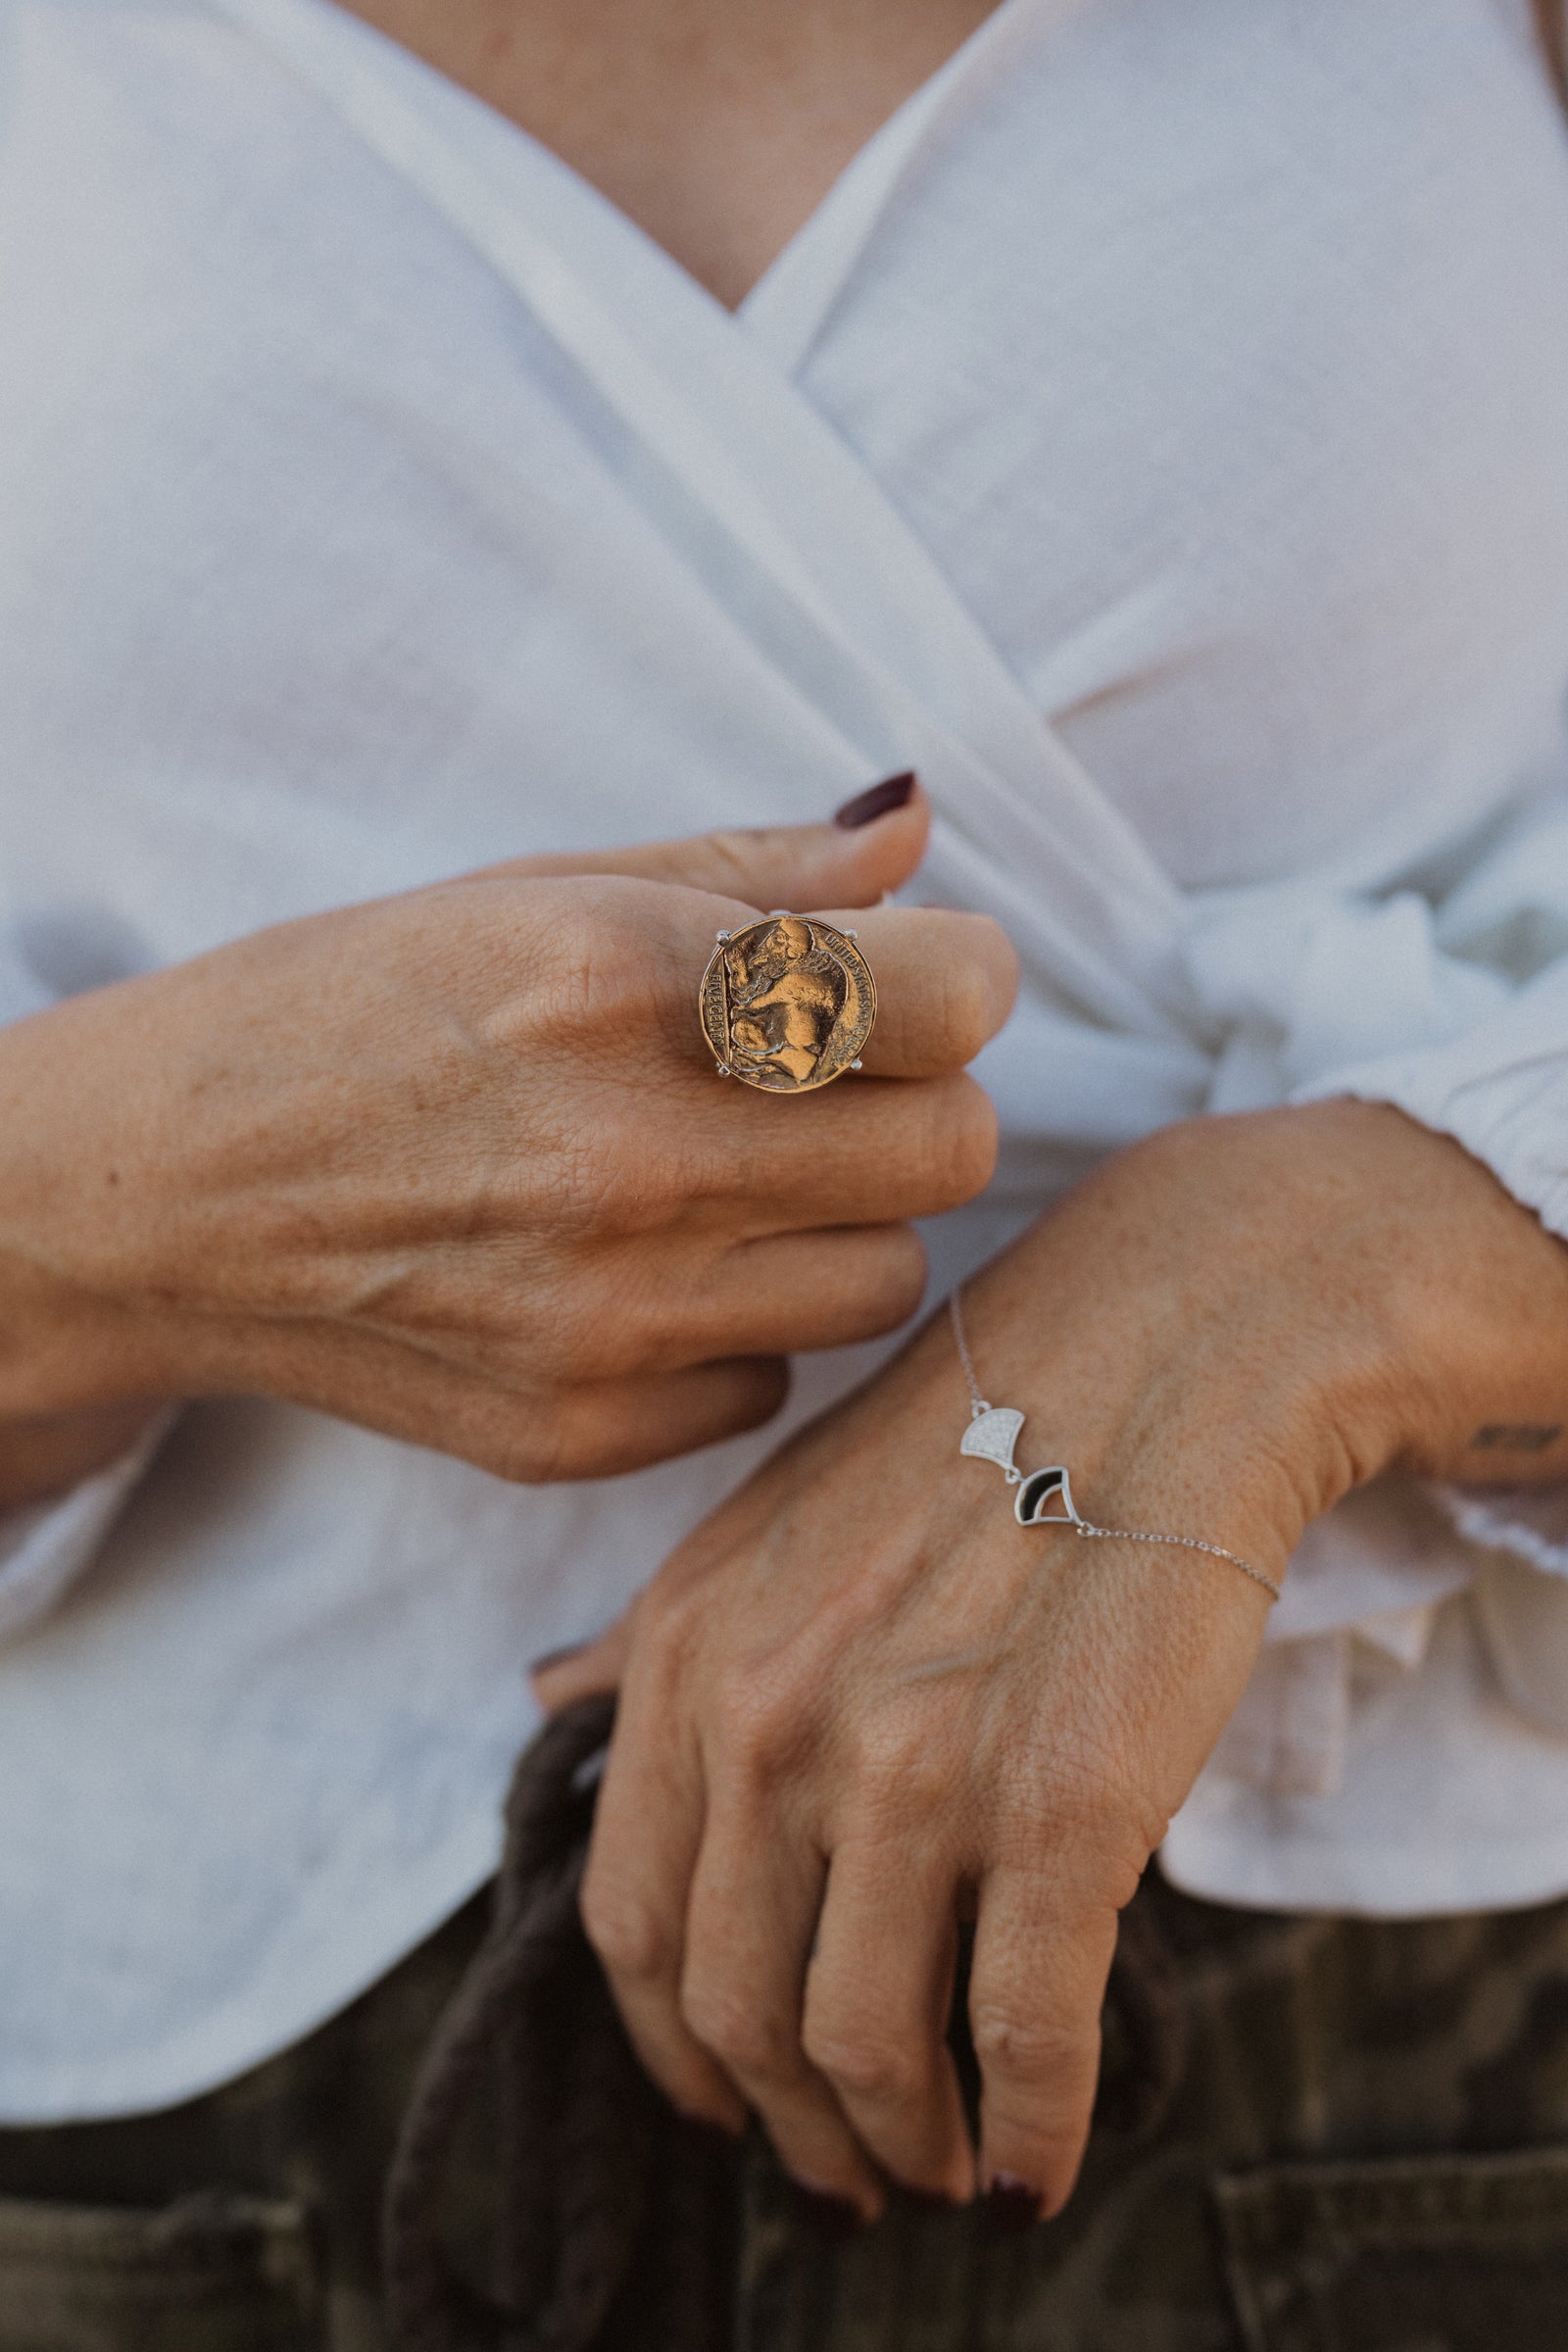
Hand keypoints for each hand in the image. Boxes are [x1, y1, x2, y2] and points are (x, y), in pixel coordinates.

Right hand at [0, 785, 1015, 1492]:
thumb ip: (748, 864)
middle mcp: (629, 1159)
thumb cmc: (348, 1007)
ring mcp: (607, 1316)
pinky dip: (739, 1326)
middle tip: (824, 1083)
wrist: (159, 1194)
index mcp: (621, 980)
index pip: (953, 1002)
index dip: (957, 981)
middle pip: (954, 1150)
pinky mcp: (581, 1429)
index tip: (914, 980)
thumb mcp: (533, 889)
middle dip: (916, 1101)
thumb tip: (918, 830)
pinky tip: (635, 1272)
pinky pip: (775, 1378)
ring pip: (889, 1280)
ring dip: (839, 1222)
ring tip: (720, 1178)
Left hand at [542, 1100, 1567, 2220]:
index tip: (733, 2106)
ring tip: (943, 2162)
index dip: (679, 2054)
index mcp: (686, 1653)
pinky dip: (1029, 2131)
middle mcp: (771, 1716)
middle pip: (737, 2008)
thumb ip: (658, 1638)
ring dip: (903, 2143)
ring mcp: (913, 1764)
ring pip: (864, 2046)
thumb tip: (545, 1700)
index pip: (634, 1926)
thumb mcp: (766, 1522)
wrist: (1164, 1352)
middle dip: (791, 2125)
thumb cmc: (970, 1442)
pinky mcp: (1063, 1806)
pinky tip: (1040, 2159)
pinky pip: (1023, 2035)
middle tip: (849, 2171)